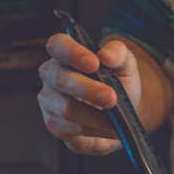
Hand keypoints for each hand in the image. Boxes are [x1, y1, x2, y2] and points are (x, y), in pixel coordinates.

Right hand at [37, 32, 141, 154]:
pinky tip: (109, 128)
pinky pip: (69, 128)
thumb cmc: (117, 84)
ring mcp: (49, 100)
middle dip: (89, 90)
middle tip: (111, 97)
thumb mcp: (125, 65)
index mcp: (64, 53)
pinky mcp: (54, 124)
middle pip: (61, 80)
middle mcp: (51, 75)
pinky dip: (94, 129)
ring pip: (66, 108)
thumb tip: (106, 55)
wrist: (119, 115)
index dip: (72, 53)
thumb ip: (118, 53)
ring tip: (115, 119)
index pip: (57, 45)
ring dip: (93, 115)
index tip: (94, 63)